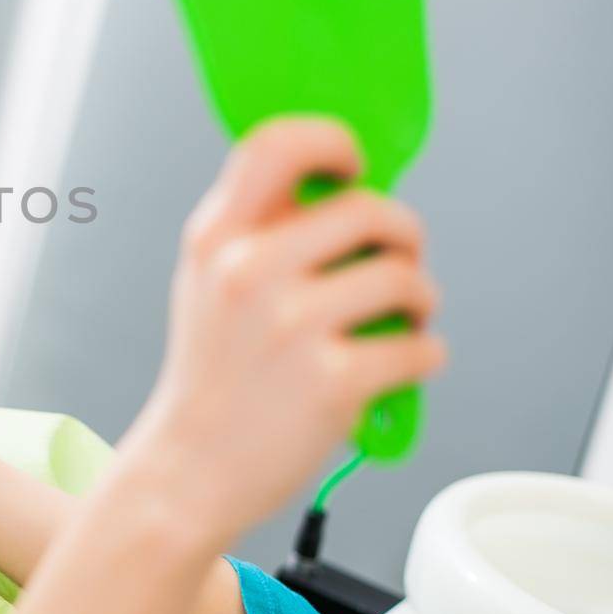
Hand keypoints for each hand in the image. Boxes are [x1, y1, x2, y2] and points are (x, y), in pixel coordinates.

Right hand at [127, 114, 446, 551]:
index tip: (354, 168)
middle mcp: (248, 271)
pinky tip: (396, 369)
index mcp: (215, 237)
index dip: (334, 142)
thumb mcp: (206, 282)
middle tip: (398, 263)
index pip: (279, 143)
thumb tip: (347, 187)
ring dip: (421, 301)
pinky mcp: (331, 381)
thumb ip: (259, 230)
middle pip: (369, 209)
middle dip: (404, 235)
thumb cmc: (211, 376)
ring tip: (403, 323)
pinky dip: (423, 357)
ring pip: (405, 279)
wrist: (188, 471)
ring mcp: (291, 325)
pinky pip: (420, 348)